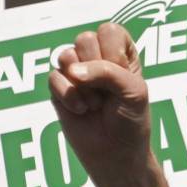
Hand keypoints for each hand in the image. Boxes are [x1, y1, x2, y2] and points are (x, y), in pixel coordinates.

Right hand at [48, 24, 153, 186]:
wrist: (116, 155)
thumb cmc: (130, 121)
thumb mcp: (133, 92)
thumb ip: (107, 71)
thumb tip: (71, 69)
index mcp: (120, 51)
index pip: (109, 31)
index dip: (114, 55)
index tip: (122, 79)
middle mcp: (96, 56)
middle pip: (84, 39)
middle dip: (97, 71)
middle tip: (108, 94)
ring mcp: (75, 71)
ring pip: (66, 55)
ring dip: (83, 86)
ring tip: (95, 103)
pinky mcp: (58, 88)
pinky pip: (53, 77)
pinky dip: (68, 96)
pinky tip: (81, 110)